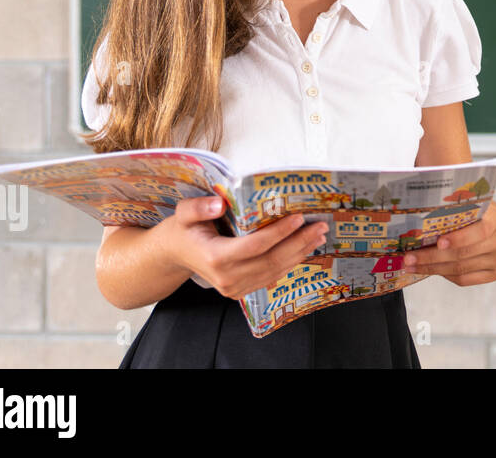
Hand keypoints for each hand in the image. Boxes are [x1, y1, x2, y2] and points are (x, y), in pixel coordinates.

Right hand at [157, 195, 328, 298]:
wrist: (175, 255)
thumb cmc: (182, 230)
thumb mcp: (183, 213)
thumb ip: (198, 207)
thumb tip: (219, 204)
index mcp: (214, 258)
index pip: (255, 246)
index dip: (279, 232)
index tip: (299, 217)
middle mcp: (227, 278)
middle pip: (271, 260)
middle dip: (300, 242)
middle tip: (320, 225)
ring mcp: (235, 288)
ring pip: (275, 271)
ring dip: (300, 252)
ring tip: (318, 234)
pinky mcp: (242, 290)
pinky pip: (271, 277)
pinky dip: (291, 261)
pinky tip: (304, 247)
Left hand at [402, 200, 495, 286]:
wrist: (490, 220)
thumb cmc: (472, 210)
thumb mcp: (465, 203)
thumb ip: (450, 210)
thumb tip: (417, 221)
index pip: (481, 230)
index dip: (460, 238)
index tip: (438, 242)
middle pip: (464, 254)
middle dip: (432, 257)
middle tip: (409, 258)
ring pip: (460, 269)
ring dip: (432, 268)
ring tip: (412, 266)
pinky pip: (464, 279)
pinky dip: (445, 275)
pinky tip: (430, 269)